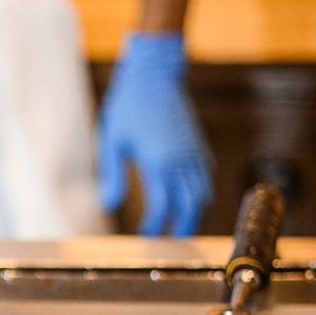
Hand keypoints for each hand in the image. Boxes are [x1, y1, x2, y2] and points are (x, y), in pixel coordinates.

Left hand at [98, 33, 211, 236]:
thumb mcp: (112, 140)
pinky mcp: (198, 143)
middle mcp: (181, 159)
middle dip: (182, 227)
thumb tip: (108, 205)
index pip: (163, 206)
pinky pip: (206, 175)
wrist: (154, 71)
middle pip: (191, 205)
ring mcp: (193, 151)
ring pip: (204, 192)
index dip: (155, 225)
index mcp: (159, 161)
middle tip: (170, 242)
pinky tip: (191, 199)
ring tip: (182, 226)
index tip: (145, 235)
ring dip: (195, 213)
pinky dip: (202, 192)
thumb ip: (112, 175)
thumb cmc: (128, 103)